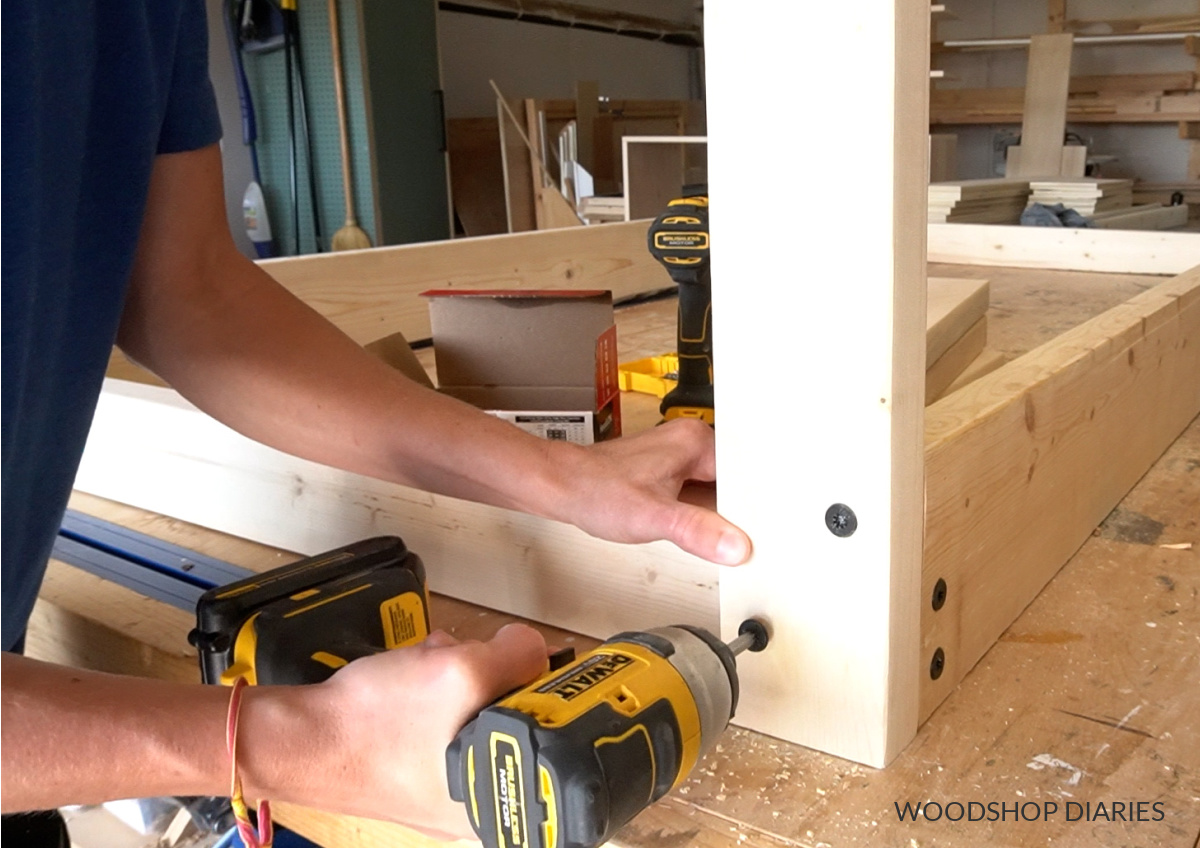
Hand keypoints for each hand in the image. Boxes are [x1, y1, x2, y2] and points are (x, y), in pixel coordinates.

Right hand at [238, 624, 547, 839]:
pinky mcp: (426, 766)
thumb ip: (517, 657)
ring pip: (484, 710)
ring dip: (461, 674)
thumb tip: (536, 648)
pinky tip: (414, 676)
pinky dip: (439, 687)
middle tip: (456, 667)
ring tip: (427, 668)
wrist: (302, 737)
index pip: (556, 742)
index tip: (515, 668)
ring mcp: (450, 788)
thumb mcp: (460, 675)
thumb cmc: (371, 726)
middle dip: (490, 677)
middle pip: (520, 720)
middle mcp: (479, 808)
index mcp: (500, 808)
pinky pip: (453, 716)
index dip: (538, 693)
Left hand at [550, 419, 751, 564]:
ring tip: (727, 540)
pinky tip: (702, 533)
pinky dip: (702, 515)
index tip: (765, 534)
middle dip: (740, 513)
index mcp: (696, 441)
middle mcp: (691, 443)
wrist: (561, 487)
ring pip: (719, 491)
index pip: (746, 475)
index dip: (756, 507)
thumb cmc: (596, 491)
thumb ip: (696, 531)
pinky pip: (699, 494)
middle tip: (749, 543)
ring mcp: (680, 457)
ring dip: (721, 515)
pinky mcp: (670, 472)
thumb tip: (737, 546)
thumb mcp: (652, 516)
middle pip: (736, 483)